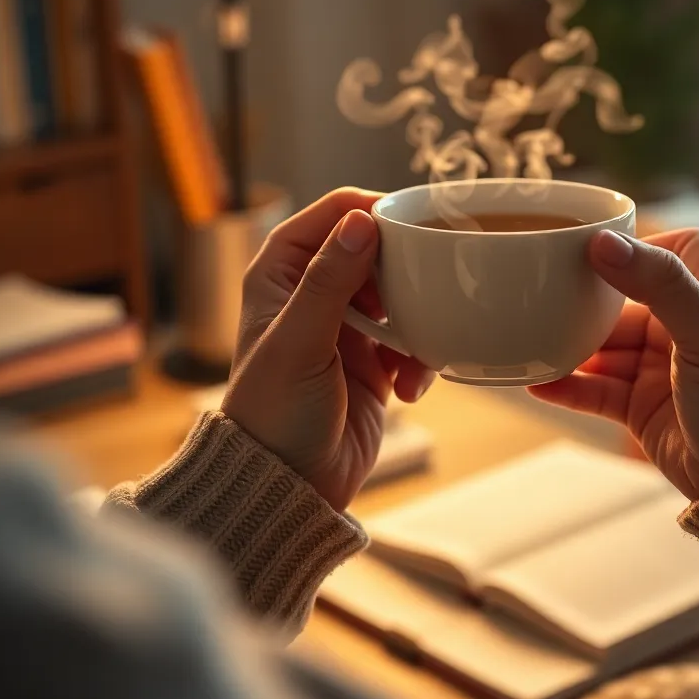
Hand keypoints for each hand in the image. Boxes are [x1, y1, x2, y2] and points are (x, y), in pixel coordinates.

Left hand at [221, 188, 433, 512]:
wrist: (289, 486)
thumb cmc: (273, 414)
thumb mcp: (300, 342)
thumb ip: (329, 280)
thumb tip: (362, 221)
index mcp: (281, 272)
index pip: (334, 213)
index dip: (376, 212)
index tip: (417, 228)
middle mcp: (313, 290)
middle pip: (377, 248)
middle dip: (406, 272)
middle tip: (425, 293)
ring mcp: (346, 324)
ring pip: (401, 292)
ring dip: (417, 319)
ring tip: (411, 353)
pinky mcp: (373, 359)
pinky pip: (413, 337)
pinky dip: (419, 358)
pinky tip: (408, 387)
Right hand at [531, 228, 698, 499]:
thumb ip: (659, 285)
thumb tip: (603, 242)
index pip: (682, 248)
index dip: (650, 244)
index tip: (605, 246)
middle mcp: (684, 328)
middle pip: (625, 298)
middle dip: (588, 298)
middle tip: (545, 292)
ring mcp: (660, 369)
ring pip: (604, 346)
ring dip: (572, 345)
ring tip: (532, 339)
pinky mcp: (640, 407)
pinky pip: (596, 390)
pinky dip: (568, 386)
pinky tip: (539, 383)